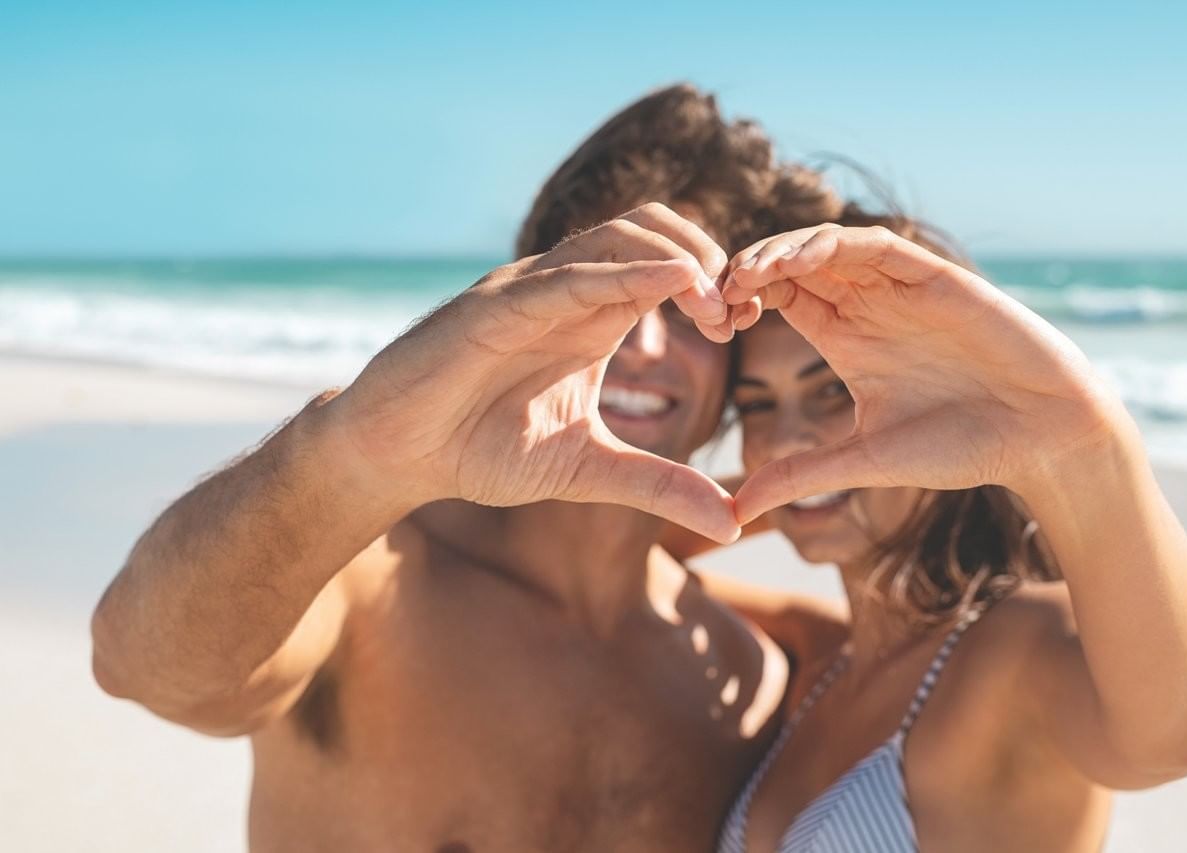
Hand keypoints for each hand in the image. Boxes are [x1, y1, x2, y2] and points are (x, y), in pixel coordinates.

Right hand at [322, 203, 740, 542]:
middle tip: (737, 313)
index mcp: (593, 317)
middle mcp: (566, 290)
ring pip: (617, 236)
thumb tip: (734, 521)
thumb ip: (659, 485)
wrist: (398, 456)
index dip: (716, 282)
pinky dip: (625, 272)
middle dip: (709, 256)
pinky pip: (569, 276)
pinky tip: (671, 283)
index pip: (668, 265)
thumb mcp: (589, 470)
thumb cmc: (480, 450)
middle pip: (653, 227)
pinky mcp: (495, 306)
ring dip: (678, 256)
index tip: (747, 324)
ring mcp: (529, 290)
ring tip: (718, 302)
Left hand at [722, 225, 1127, 522]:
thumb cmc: (960, 449)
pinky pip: (875, 244)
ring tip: (747, 273)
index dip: (741, 299)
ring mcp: (900, 287)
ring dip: (783, 250)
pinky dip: (835, 244)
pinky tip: (801, 260)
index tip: (713, 324)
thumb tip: (734, 514)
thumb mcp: (862, 462)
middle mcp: (868, 305)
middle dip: (749, 270)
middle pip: (793, 264)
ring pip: (826, 246)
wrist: (1041, 436)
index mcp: (846, 338)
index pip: (779, 297)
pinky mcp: (933, 275)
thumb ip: (799, 477)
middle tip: (715, 292)